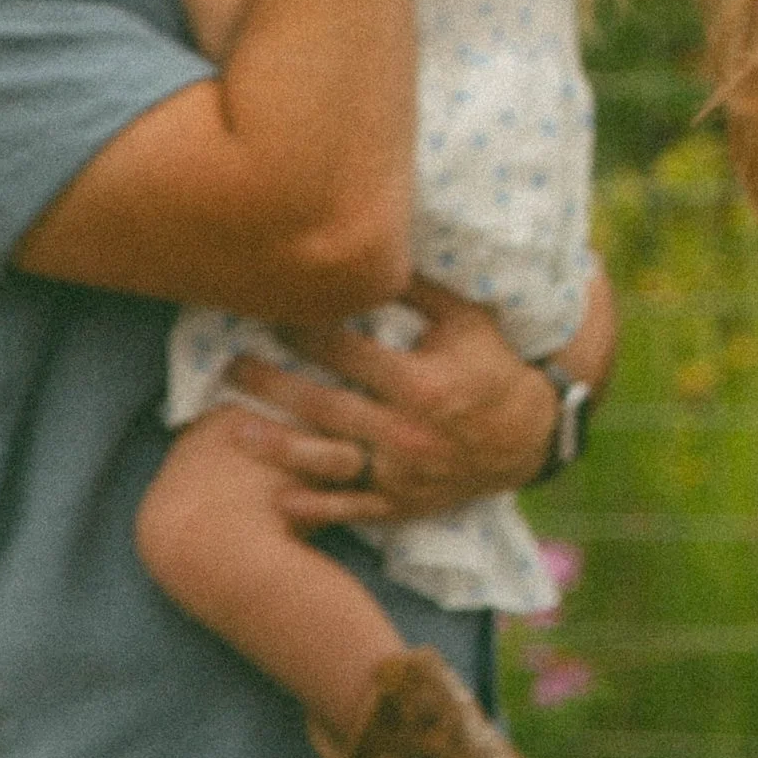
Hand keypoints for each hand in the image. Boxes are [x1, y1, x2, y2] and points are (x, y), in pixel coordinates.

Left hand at [219, 280, 559, 522]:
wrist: (528, 439)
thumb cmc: (494, 369)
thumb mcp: (468, 320)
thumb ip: (419, 291)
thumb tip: (374, 251)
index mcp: (420, 383)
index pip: (347, 352)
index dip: (304, 331)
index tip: (270, 314)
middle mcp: (406, 431)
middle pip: (324, 405)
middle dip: (272, 385)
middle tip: (229, 366)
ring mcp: (402, 472)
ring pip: (329, 460)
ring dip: (278, 447)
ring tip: (232, 430)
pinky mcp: (403, 502)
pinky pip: (353, 506)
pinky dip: (316, 505)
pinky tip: (278, 497)